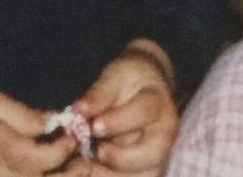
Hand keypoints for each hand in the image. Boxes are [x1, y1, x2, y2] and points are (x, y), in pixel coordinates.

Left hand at [69, 40, 177, 175]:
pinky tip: (89, 172)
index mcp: (158, 104)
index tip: (94, 126)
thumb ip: (99, 93)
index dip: (118, 121)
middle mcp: (164, 133)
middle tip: (96, 152)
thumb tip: (78, 111)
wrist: (143, 87)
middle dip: (121, 158)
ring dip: (112, 176)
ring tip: (85, 168)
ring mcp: (159, 155)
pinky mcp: (146, 170)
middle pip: (152, 154)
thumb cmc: (128, 79)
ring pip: (144, 176)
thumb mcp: (115, 76)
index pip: (143, 113)